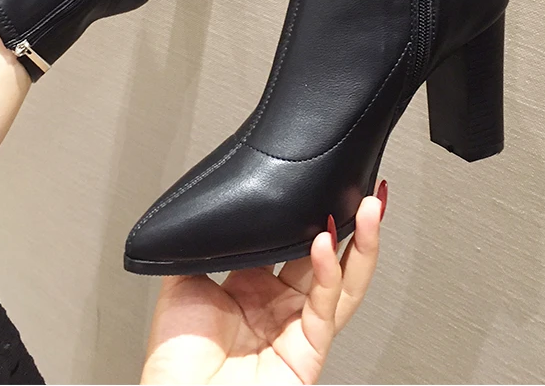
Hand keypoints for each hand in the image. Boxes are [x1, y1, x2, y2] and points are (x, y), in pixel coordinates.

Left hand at [141, 181, 386, 383]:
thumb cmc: (175, 357)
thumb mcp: (184, 281)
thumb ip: (205, 245)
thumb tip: (213, 211)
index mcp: (252, 287)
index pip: (291, 241)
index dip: (309, 216)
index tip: (321, 187)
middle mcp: (280, 305)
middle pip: (327, 257)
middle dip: (348, 224)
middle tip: (361, 191)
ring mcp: (297, 326)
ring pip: (343, 280)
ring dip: (361, 243)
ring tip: (370, 208)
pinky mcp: (309, 348)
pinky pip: (325, 304)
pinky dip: (330, 272)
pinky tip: (328, 242)